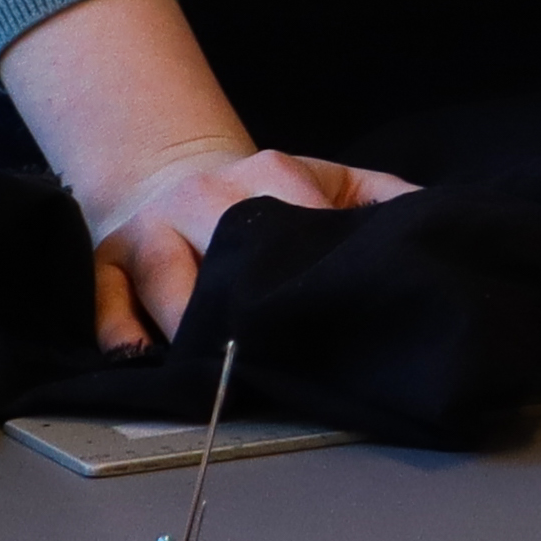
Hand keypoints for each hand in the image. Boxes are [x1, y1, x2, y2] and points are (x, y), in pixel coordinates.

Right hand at [78, 141, 412, 353]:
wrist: (172, 173)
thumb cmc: (263, 195)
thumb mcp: (328, 181)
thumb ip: (383, 202)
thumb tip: (436, 227)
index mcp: (265, 174)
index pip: (296, 225)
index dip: (317, 276)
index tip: (338, 315)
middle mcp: (199, 197)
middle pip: (227, 257)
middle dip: (251, 310)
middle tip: (277, 355)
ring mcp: (147, 231)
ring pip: (167, 283)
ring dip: (194, 330)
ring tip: (222, 367)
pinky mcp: (104, 263)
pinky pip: (104, 304)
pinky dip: (121, 333)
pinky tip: (146, 359)